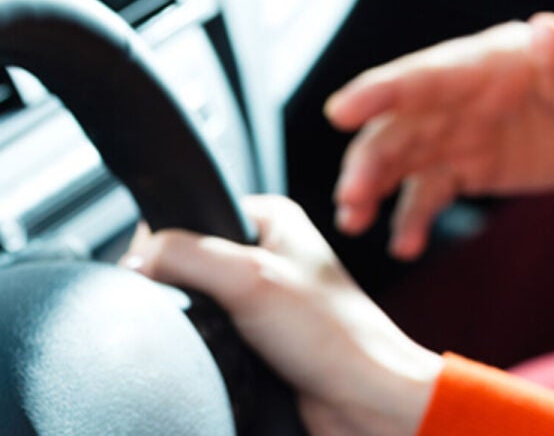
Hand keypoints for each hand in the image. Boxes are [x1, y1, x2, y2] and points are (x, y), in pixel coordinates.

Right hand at [121, 195, 442, 435]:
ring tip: (223, 329)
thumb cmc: (334, 334)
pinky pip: (211, 327)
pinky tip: (224, 347)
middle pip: (189, 255)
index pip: (190, 212)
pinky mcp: (257, 331)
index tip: (154, 269)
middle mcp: (267, 249)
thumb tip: (136, 259)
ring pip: (198, 295)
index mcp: (271, 217)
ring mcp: (262, 291)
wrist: (362, 396)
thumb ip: (186, 256)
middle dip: (181, 283)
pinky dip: (207, 338)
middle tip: (203, 305)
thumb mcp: (251, 279)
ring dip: (196, 314)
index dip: (162, 240)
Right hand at [326, 12, 553, 259]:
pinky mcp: (468, 169)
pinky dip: (413, 219)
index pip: (425, 77)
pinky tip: (404, 246)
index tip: (339, 113)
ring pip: (401, 162)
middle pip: (399, 127)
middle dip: (369, 160)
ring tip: (354, 222)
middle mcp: (459, 99)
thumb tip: (547, 30)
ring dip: (373, 189)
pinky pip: (430, 195)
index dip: (381, 93)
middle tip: (351, 198)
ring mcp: (459, 135)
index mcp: (485, 65)